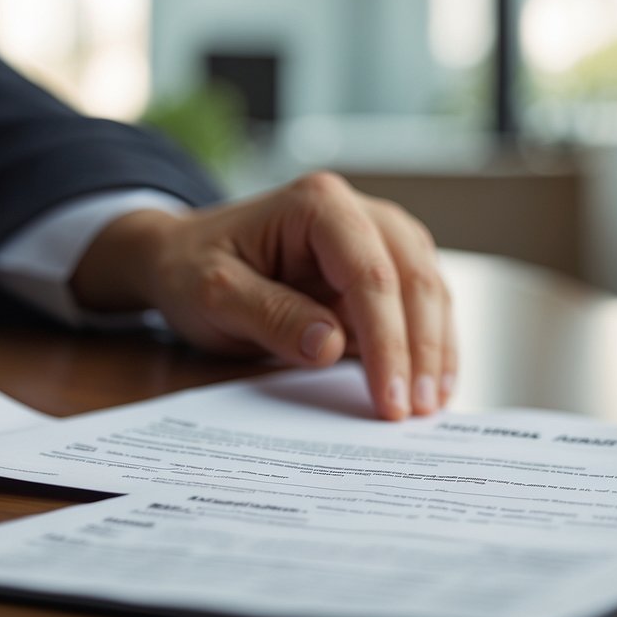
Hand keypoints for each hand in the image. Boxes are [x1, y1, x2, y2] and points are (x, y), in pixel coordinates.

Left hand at [72, 172, 455, 419]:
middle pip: (413, 277)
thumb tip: (331, 346)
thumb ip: (270, 316)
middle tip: (417, 412)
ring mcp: (374, 237)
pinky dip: (428, 345)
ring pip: (428, 288)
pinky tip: (429, 385)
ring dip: (435, 349)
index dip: (388, 340)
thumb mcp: (213, 294)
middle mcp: (357, 211)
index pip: (370, 274)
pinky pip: (418, 304)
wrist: (181, 257)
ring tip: (430, 406)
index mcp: (317, 204)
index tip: (390, 398)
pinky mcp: (379, 268)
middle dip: (422, 349)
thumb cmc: (193, 268)